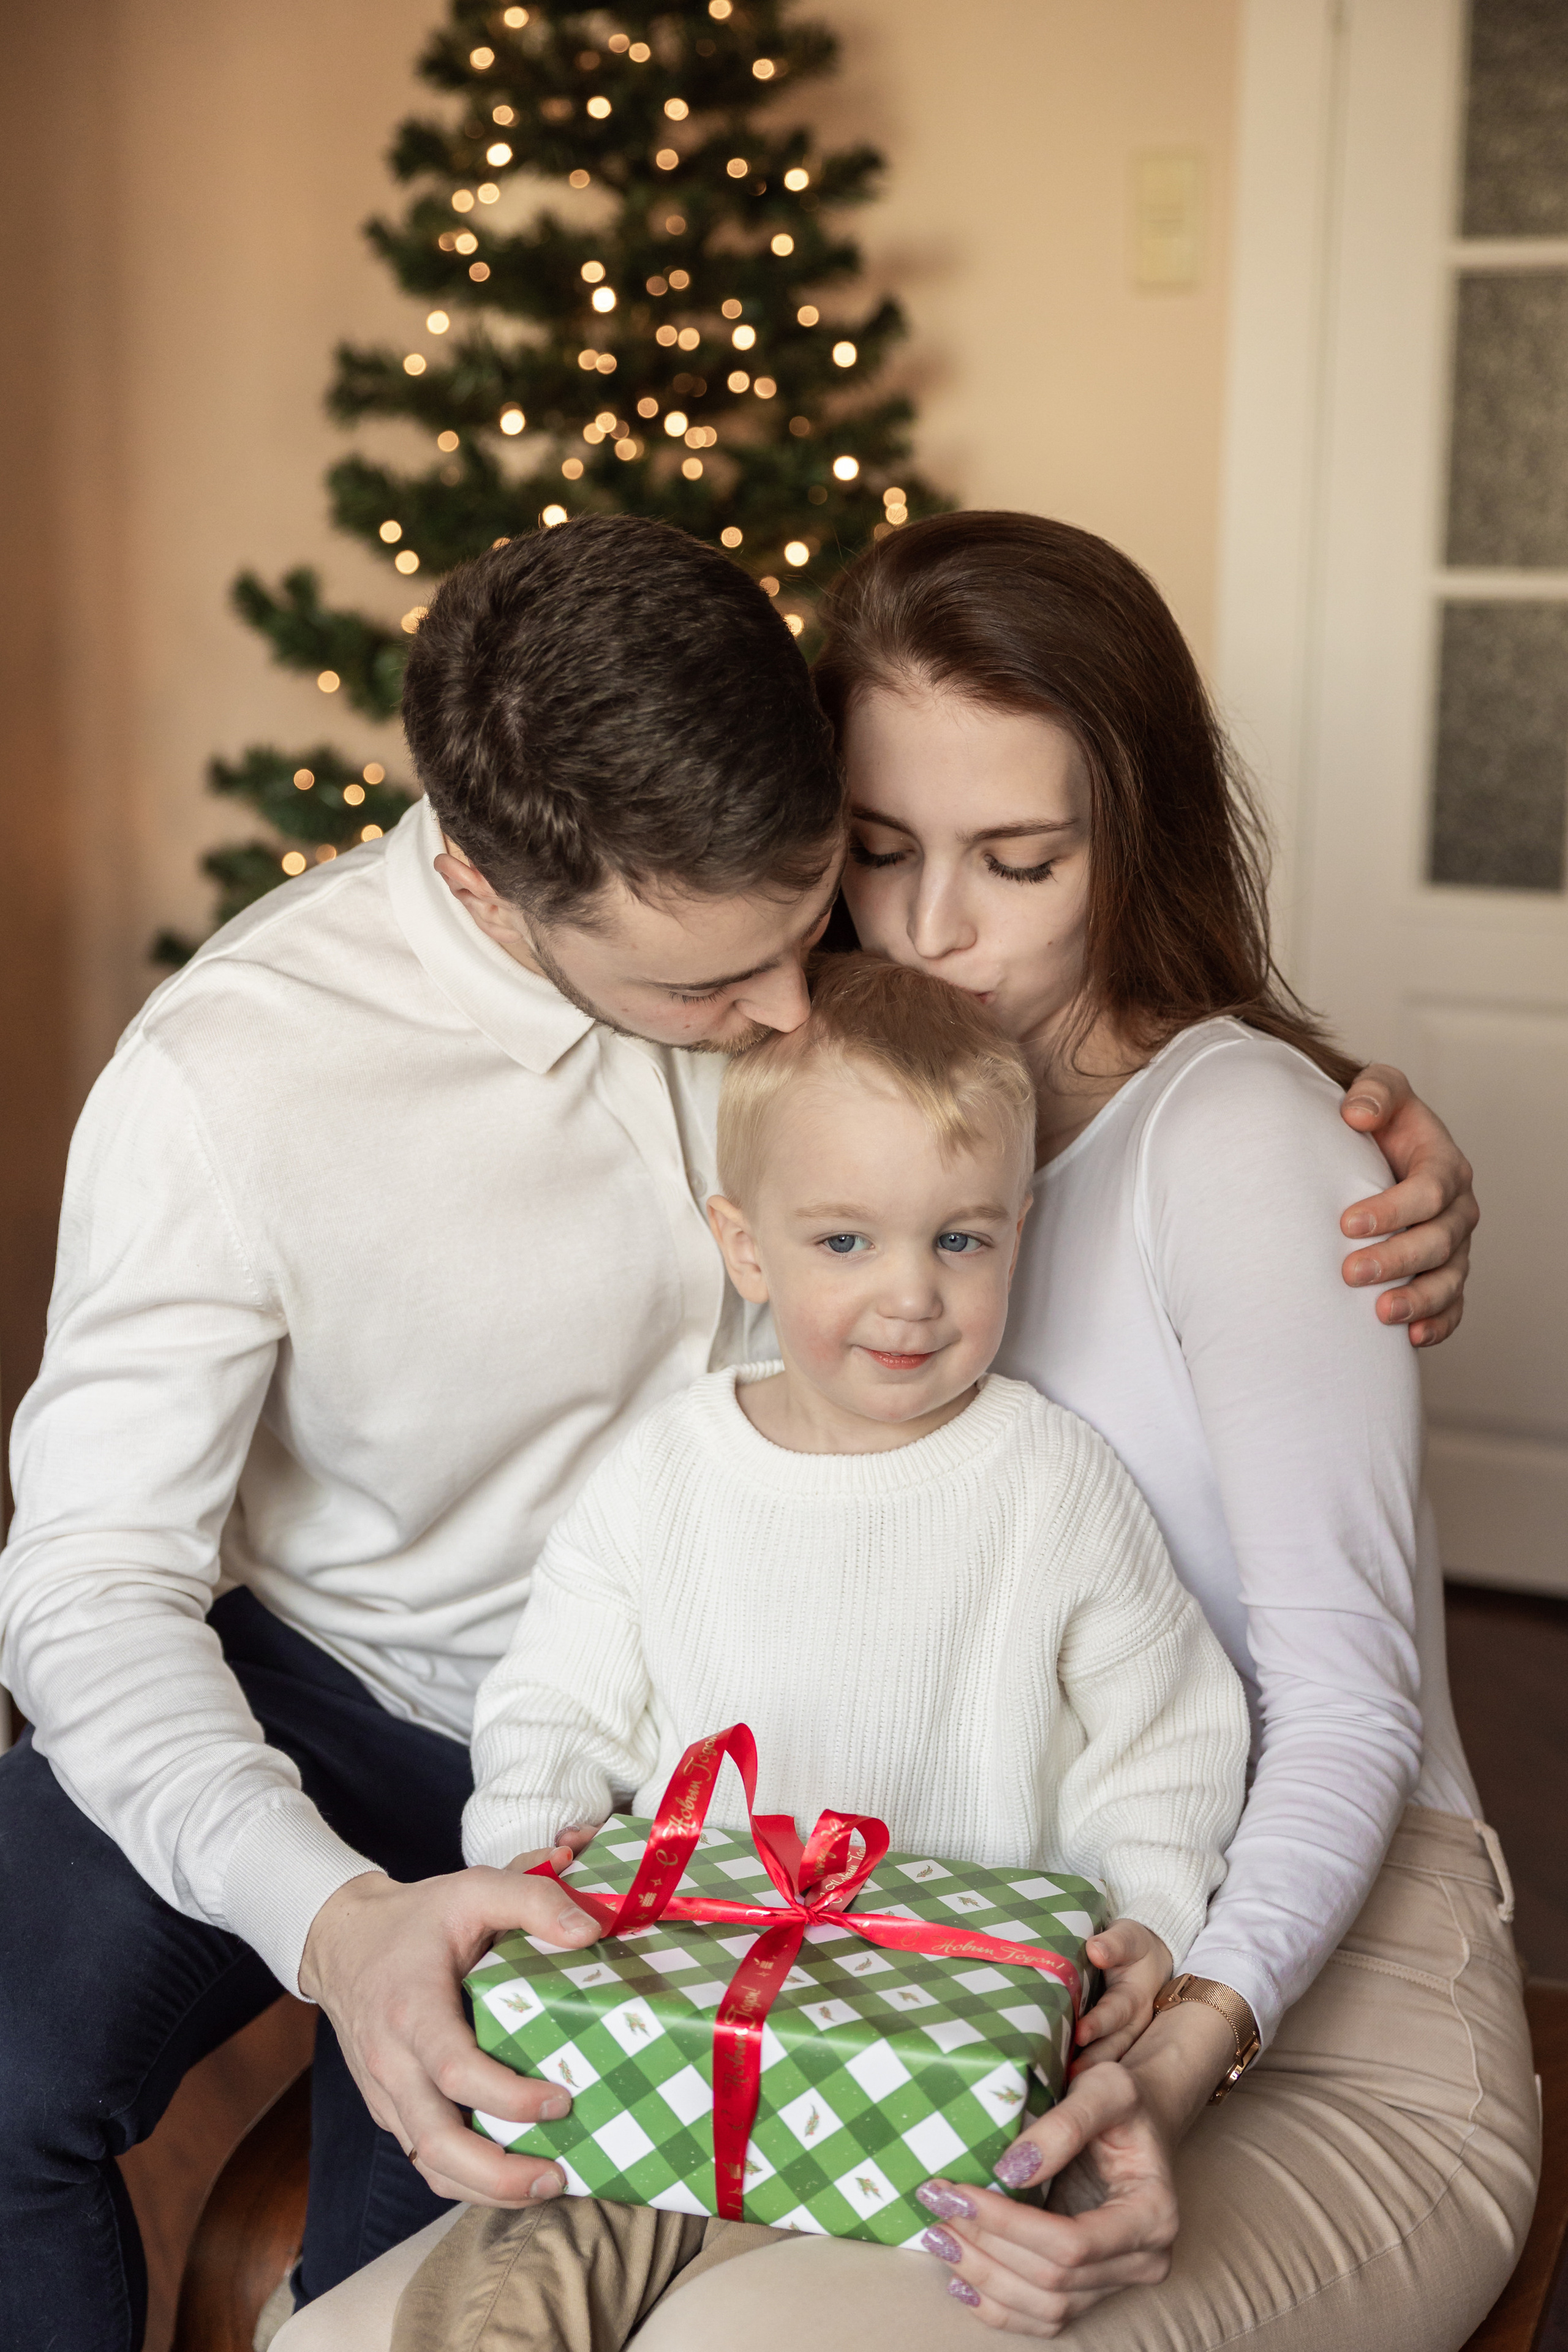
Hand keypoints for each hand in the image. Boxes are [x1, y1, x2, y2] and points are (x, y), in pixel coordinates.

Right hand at [298, 1849, 601, 2206]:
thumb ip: (530, 1899)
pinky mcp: (387, 2106)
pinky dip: (464, 2177)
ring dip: (483, 2188)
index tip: (562, 2099)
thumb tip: (589, 1931)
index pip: (454, 2069)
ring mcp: (385, 2091)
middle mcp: (391, 2060)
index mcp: (411, 2008)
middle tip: (557, 2176)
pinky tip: (508, 2176)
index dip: (507, 2096)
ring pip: (427, 2162)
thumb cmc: (416, 1918)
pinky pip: (422, 2156)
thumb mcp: (472, 1888)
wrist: (342, 1940)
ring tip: (543, 2187)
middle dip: (496, 2174)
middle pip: (435, 2141)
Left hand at [913, 1992, 1234, 2332]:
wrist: (1137, 2122)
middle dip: (987, 2247)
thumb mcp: (1106, 2088)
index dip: (1009, 2225)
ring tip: (939, 2239)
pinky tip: (961, 2280)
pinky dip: (999, 2307)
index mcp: (1152, 2215)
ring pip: (1046, 2308)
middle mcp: (1143, 2261)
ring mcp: (1118, 2281)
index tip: (957, 2192)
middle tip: (936, 2207)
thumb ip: (1066, 2124)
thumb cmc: (1124, 2102)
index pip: (1073, 2243)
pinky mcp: (1093, 2288)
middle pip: (1054, 2281)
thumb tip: (1011, 2170)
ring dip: (985, 2279)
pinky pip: (1045, 2318)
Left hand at [1072, 1920, 1170, 2067]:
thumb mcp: (1128, 1936)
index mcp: (1135, 1997)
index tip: (1080, 2033)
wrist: (1149, 1956)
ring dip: (1089, 2069)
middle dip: (1092, 2060)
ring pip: (1110, 2057)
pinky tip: (1067, 2079)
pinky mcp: (1116, 2041)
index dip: (1097, 2023)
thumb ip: (1114, 1943)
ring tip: (1065, 2083)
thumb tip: (1096, 1950)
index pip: (1115, 2012)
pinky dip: (1088, 2069)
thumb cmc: (1133, 1945)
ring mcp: (1126, 2035)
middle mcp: (1134, 2023)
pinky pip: (1105, 2057)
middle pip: (1113, 2045)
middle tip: (1069, 2074)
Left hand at [1338, 1063, 1477, 1346]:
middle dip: (1396, 1259)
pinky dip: (1437, 1323)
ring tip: (1381, 1314)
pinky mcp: (1445, 1273)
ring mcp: (1454, 1245)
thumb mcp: (1379, 1090)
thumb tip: (1357, 1113)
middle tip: (1350, 1272)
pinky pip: (1452, 1305)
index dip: (1392, 1210)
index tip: (1347, 1223)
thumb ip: (1374, 1091)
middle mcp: (1457, 1209)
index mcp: (1445, 1165)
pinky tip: (1410, 1338)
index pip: (1430, 1191)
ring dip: (1418, 1299)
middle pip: (1439, 1241)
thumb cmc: (1378, 1120)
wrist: (1378, 1148)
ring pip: (1449, 1279)